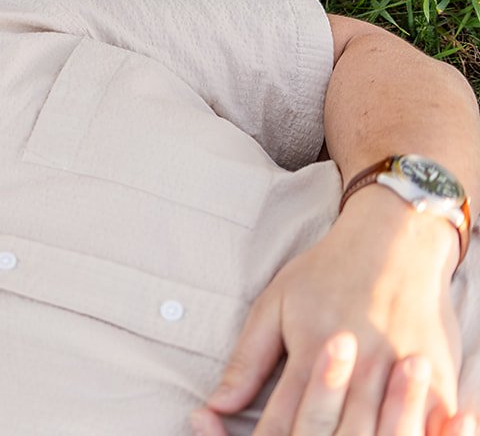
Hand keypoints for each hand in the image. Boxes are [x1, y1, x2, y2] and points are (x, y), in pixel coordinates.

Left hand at [193, 188, 464, 434]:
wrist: (394, 239)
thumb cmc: (327, 272)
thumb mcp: (274, 306)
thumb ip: (248, 360)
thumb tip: (217, 404)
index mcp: (313, 353)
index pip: (285, 422)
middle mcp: (360, 369)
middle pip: (332, 434)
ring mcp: (401, 376)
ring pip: (379, 435)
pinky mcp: (439, 379)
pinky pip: (431, 427)